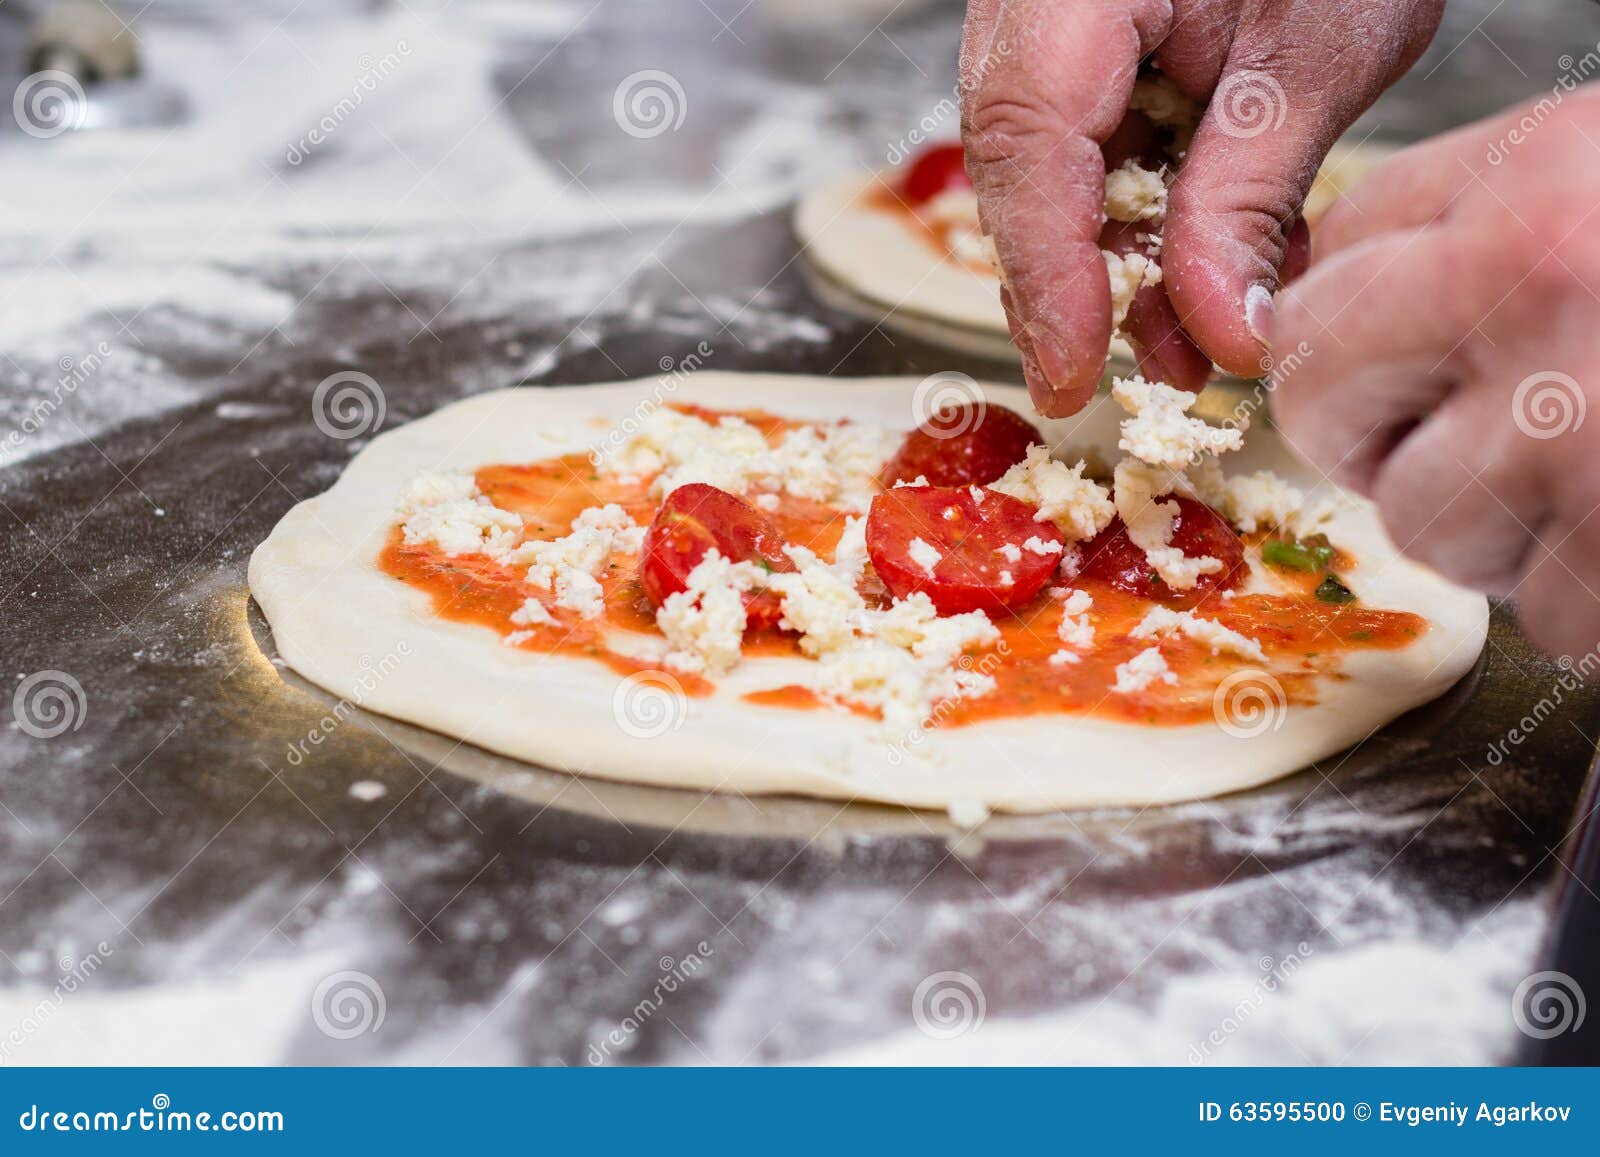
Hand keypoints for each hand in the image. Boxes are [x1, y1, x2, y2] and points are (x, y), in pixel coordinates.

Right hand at [959, 0, 1440, 415]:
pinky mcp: (1088, 48)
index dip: (1046, 276)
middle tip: (1160, 374)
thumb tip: (1217, 330)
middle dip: (1088, 288)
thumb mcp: (1316, 50)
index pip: (1027, 143)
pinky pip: (1097, 148)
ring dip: (1129, 265)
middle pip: (1023, 173)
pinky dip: (1153, 214)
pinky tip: (1211, 265)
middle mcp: (1031, 4)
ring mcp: (1050, 25)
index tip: (1073, 372)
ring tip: (1202, 337)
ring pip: (1055, 175)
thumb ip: (1249, 193)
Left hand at [1272, 86, 1599, 655]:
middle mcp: (1533, 293)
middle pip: (1323, 402)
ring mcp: (1577, 426)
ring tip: (1586, 473)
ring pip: (1415, 522)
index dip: (1340, 333)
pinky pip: (1539, 609)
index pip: (1325, 275)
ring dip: (1484, 528)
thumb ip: (1468, 232)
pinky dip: (1578, 594)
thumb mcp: (1593, 184)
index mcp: (1525, 189)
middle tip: (1467, 430)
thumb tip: (1338, 303)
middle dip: (1373, 436)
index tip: (1386, 358)